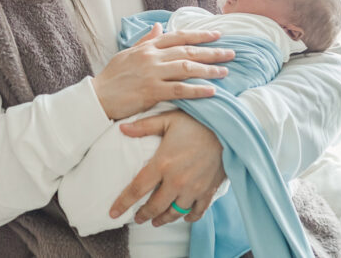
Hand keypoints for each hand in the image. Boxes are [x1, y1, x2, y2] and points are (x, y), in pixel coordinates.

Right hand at [92, 24, 233, 120]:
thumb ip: (146, 40)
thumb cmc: (112, 76)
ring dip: (208, 69)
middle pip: (188, 51)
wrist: (98, 96)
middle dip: (212, 52)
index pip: (179, 36)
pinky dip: (197, 89)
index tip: (217, 34)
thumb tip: (159, 27)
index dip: (200, 35)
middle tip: (231, 53)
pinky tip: (212, 90)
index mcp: (148, 46)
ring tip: (225, 71)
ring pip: (187, 68)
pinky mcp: (151, 91)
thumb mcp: (128, 53)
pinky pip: (180, 89)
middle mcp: (152, 56)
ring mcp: (152, 73)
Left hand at [109, 111, 224, 226]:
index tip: (113, 213)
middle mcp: (176, 180)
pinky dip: (188, 217)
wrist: (227, 129)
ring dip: (163, 219)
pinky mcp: (207, 191)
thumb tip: (122, 128)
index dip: (123, 203)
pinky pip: (196, 212)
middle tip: (137, 218)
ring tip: (156, 220)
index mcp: (162, 163)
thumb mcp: (168, 119)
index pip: (137, 189)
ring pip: (174, 213)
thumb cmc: (195, 122)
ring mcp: (193, 189)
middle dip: (143, 215)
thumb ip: (144, 126)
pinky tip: (183, 216)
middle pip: (154, 207)